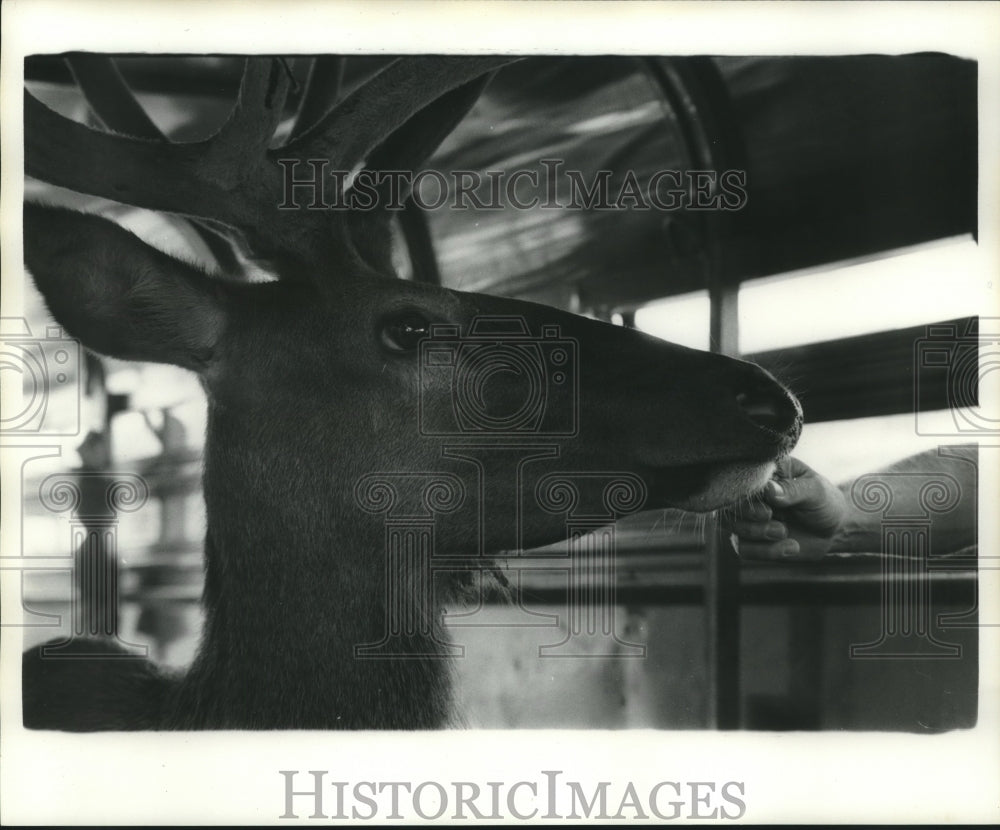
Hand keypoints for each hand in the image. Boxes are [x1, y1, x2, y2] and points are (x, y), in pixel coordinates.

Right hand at [726, 456, 847, 560]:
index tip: (767, 510)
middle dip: (749, 519)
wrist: (835, 529)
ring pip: (732, 528)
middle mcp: (750, 495)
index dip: (745, 497)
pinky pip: (744, 549)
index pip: (739, 480)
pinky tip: (791, 547)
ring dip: (757, 534)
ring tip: (784, 533)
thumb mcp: (816, 491)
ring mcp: (748, 518)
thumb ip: (793, 490)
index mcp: (763, 474)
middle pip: (727, 506)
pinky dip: (767, 551)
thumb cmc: (825, 502)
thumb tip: (769, 491)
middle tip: (775, 521)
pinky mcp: (752, 540)